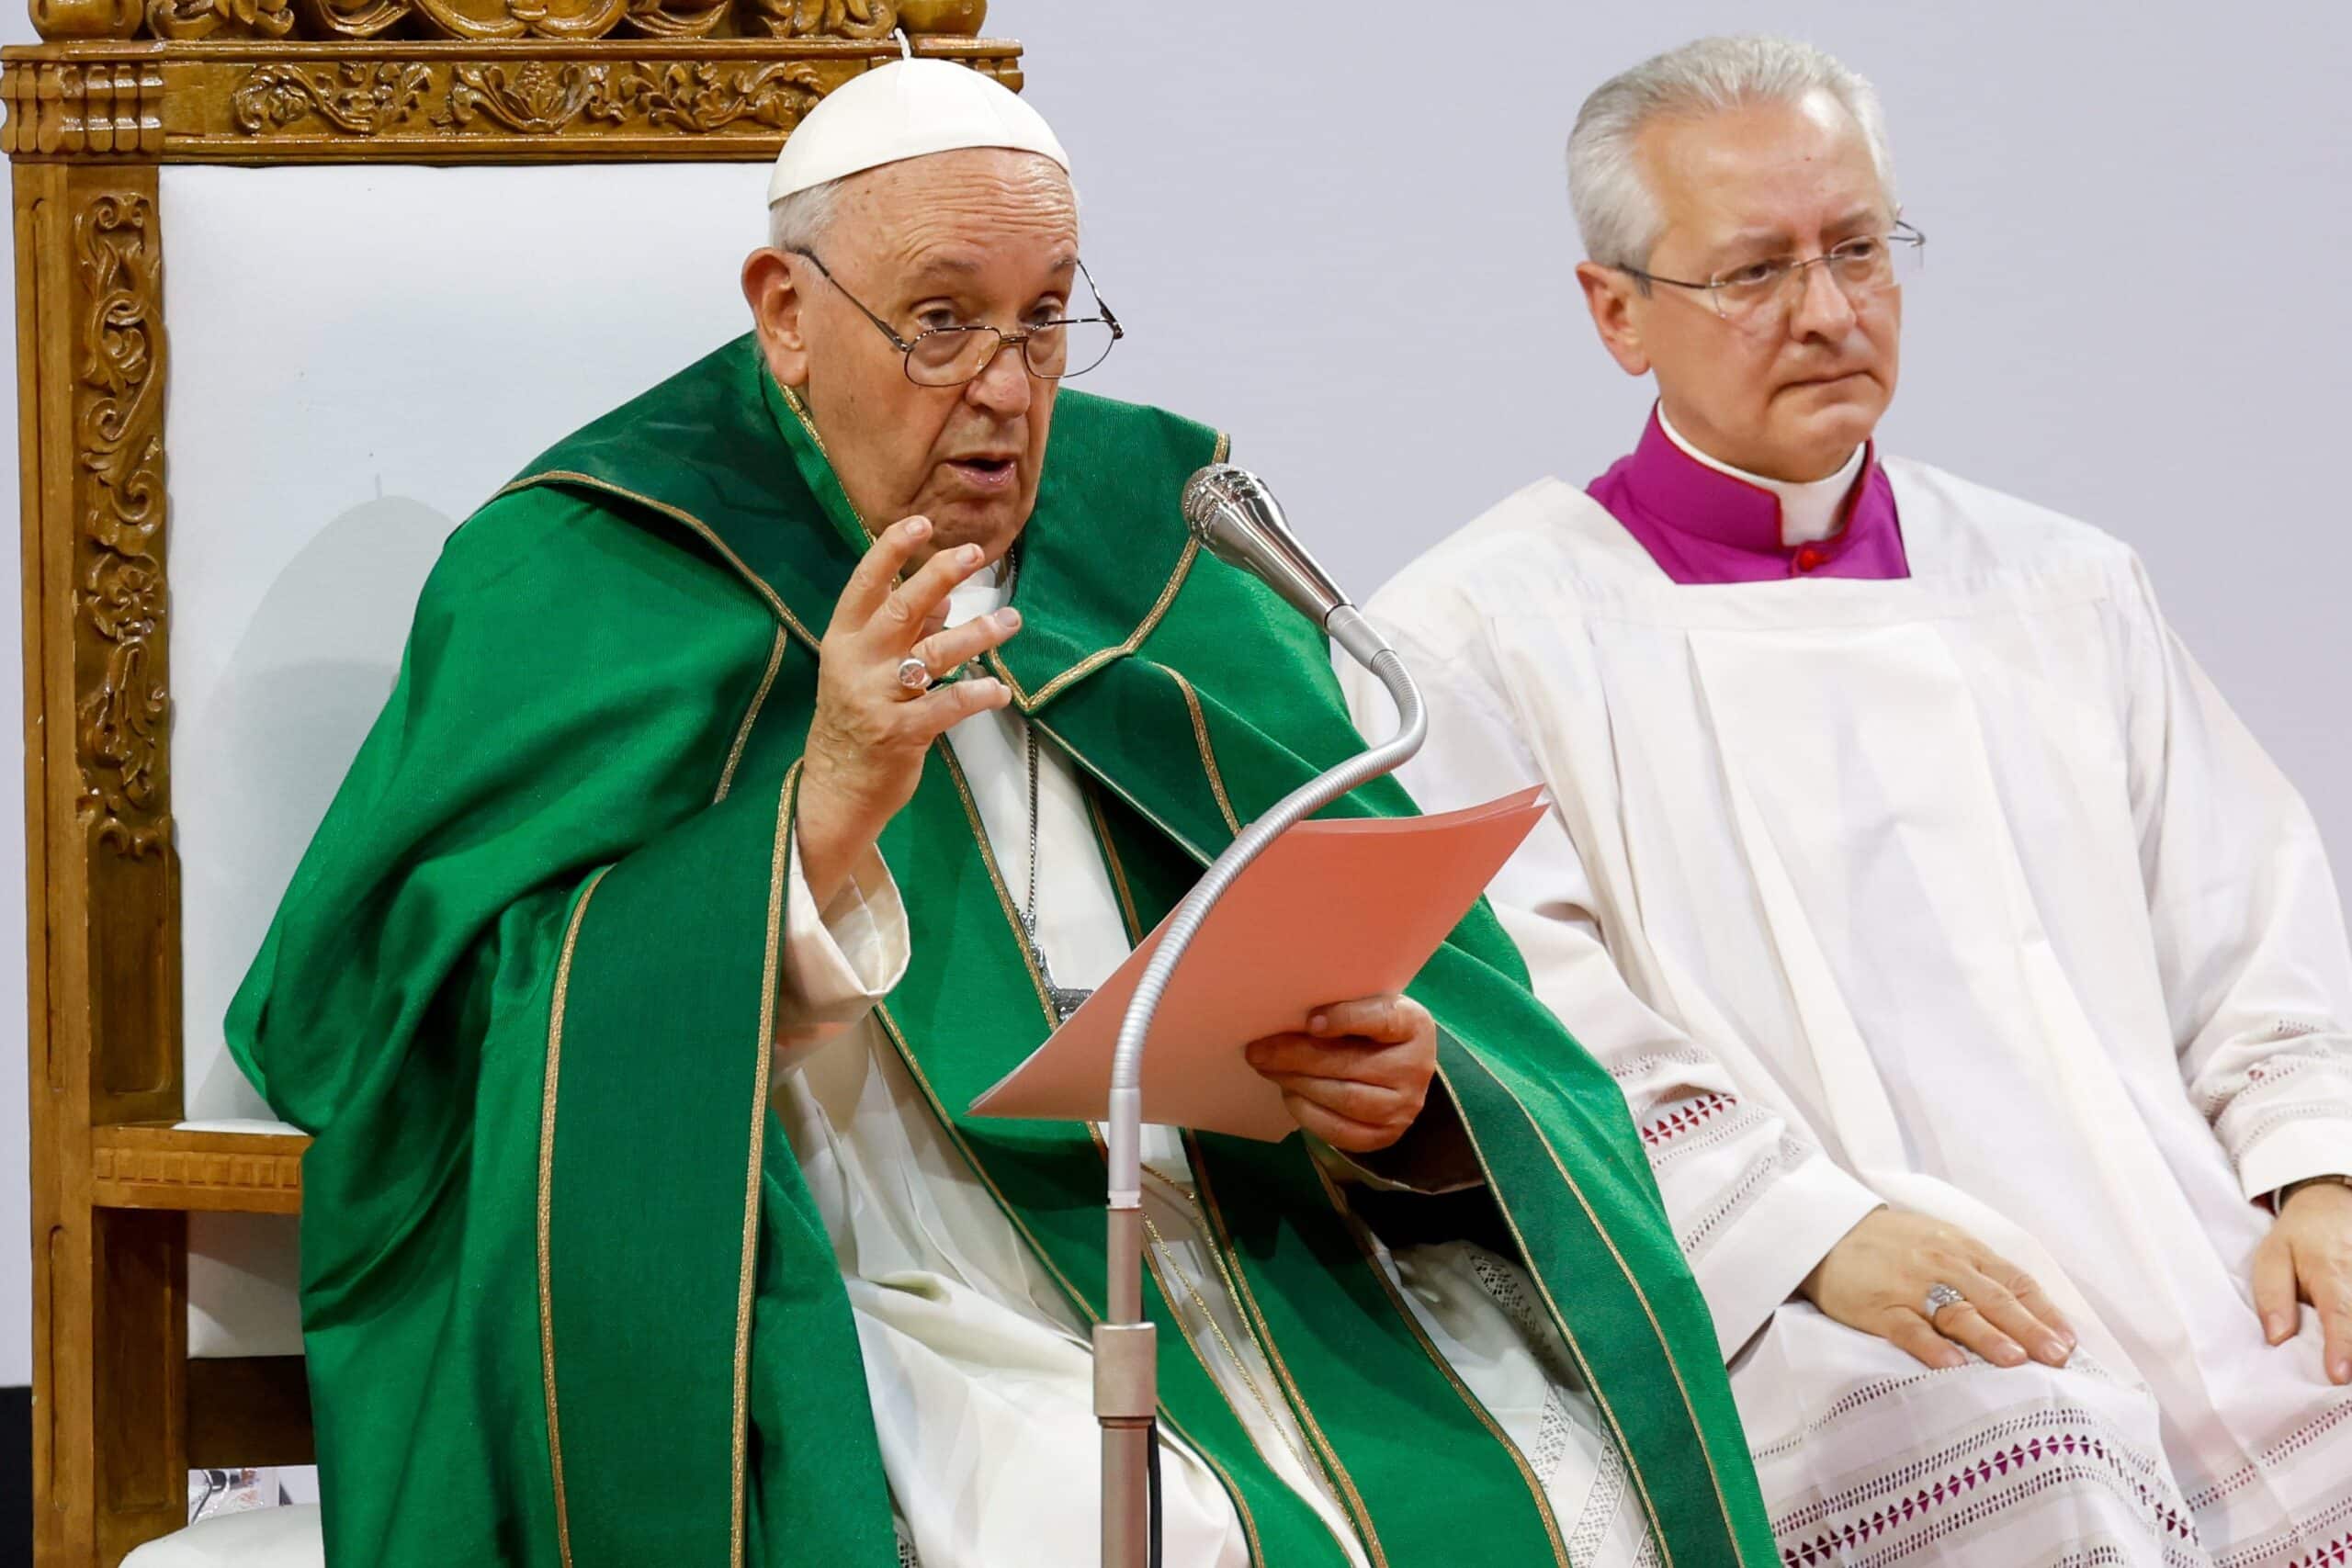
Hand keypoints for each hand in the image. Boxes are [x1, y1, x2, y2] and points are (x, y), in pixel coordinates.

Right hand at [797, 516, 1018, 903]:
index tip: (923, 522)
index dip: (891, 550)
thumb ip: (904, 631)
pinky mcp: (899, 733)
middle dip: (939, 575)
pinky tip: (1000, 693)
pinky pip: (946, 706)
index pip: (864, 584)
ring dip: (976, 634)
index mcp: (843, 639)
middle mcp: (856, 662)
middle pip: (901, 609)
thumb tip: (944, 593)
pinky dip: (977, 696)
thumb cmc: (857, 718)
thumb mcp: (867, 668)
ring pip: (933, 654)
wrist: (836, 788)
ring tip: (1010, 622)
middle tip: (975, 553)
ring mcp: (876, 698)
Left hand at [1244, 994, 1435, 1153]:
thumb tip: (1288, 1015)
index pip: (1383, 1019)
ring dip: (1297, 1083)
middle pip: (1351, 1064)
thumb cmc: (1370, 1030)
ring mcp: (1403, 1106)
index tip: (1310, 1020)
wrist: (1397, 1070)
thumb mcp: (1366, 1007)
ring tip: (1267, 1069)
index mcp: (1413, 1025)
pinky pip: (1340, 1131)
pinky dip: (1307, 1112)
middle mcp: (1415, 1068)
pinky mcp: (1385, 1135)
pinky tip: (1288, 1093)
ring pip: (1343, 1099)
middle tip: (1259, 1051)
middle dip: (1297, 1057)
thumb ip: (1340, 1007)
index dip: (1346, 1018)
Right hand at [1800, 1207, 2076, 1371]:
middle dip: (2029, 1329)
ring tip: (2016, 1361)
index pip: (2014, 1280)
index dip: (2043, 1312)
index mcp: (1963, 1250)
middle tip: (2057, 1357)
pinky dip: (1930, 1346)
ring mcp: (1909, 1286)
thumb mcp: (1940, 1242)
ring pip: (1956, 1312)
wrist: (1826, 1232)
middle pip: (1993, 1299)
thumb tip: (2026, 1310)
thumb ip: (1978, 1271)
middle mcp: (1943, 1265)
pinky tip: (1952, 1365)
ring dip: (1988, 1337)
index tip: (2068, 1341)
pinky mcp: (1877, 1307)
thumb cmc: (1891, 1244)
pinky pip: (1908, 1328)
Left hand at [2252, 1180, 2351, 1383]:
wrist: (2332, 1203)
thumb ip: (2273, 1296)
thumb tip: (2277, 1337)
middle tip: (2345, 1382)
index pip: (2339, 1314)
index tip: (2340, 1375)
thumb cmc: (2300, 1237)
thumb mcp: (2272, 1256)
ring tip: (2348, 1372)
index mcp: (2332, 1272)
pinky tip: (2350, 1351)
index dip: (2342, 1346)